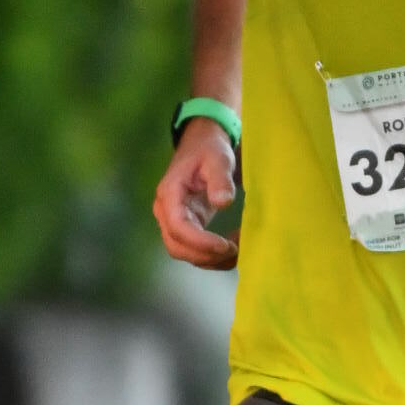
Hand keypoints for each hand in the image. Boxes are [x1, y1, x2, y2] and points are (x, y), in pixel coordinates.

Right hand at [153, 121, 239, 268]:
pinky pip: (195, 250)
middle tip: (235, 251)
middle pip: (177, 246)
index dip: (200, 242)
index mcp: (170, 194)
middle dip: (206, 256)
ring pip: (185, 253)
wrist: (202, 145)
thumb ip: (220, 179)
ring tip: (238, 251)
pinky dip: (213, 255)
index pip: (178, 227)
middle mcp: (166, 212)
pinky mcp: (187, 226)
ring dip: (211, 260)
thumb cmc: (209, 150)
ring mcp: (175, 221)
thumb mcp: (218, 159)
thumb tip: (223, 203)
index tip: (226, 245)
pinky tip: (234, 247)